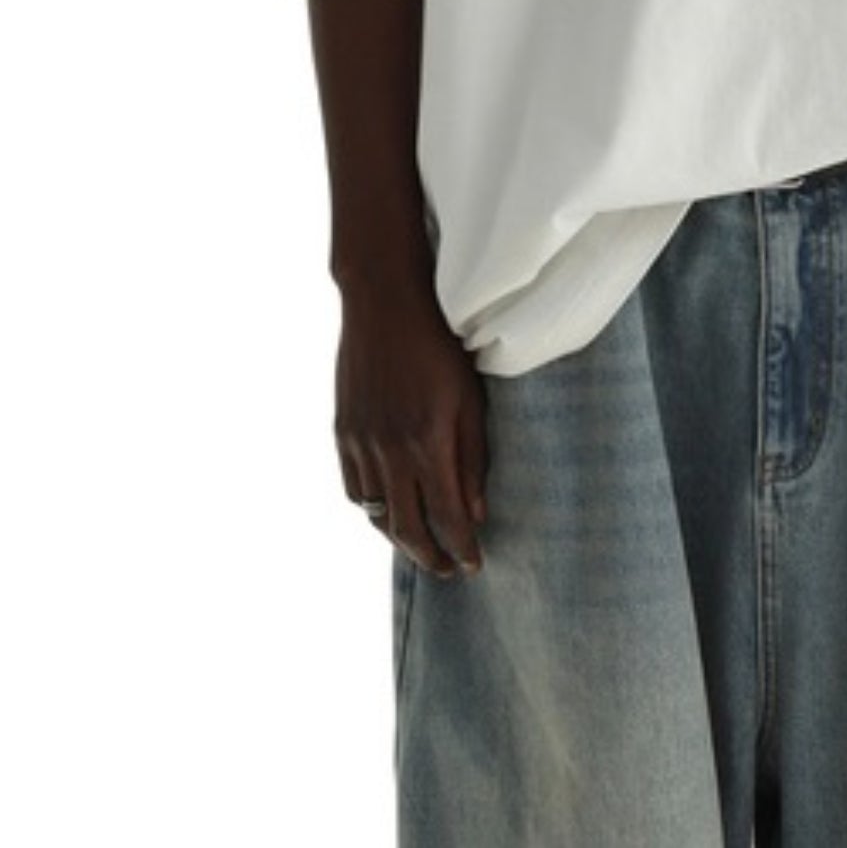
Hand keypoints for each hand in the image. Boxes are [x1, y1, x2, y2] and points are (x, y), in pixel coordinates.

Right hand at [334, 285, 487, 577]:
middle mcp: (390, 451)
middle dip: (432, 557)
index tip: (475, 565)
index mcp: (428, 442)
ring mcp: (361, 444)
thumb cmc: (439, 346)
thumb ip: (473, 457)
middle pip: (409, 528)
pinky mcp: (343, 433)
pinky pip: (355, 491)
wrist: (385, 303)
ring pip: (378, 515)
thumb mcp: (471, 397)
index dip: (462, 549)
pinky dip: (373, 511)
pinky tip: (389, 513)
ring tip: (422, 549)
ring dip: (401, 541)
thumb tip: (476, 513)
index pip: (448, 518)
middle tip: (450, 570)